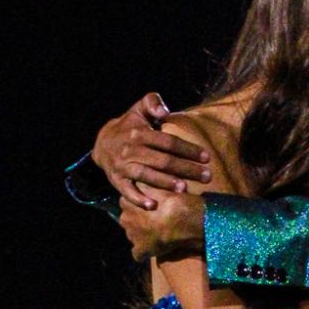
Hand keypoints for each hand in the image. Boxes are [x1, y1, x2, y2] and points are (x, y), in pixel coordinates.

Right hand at [92, 92, 211, 208]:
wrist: (101, 143)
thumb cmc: (129, 125)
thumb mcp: (138, 108)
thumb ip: (152, 102)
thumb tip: (165, 112)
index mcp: (139, 133)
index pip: (168, 142)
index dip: (188, 149)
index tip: (206, 157)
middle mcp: (131, 150)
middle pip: (162, 161)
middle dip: (186, 169)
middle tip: (206, 176)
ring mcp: (123, 166)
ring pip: (147, 175)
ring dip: (165, 183)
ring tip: (184, 188)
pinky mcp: (117, 180)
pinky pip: (127, 191)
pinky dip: (138, 200)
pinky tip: (153, 206)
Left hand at [120, 191, 205, 263]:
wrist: (182, 219)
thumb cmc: (171, 199)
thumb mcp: (157, 185)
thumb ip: (145, 185)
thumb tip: (141, 182)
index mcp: (126, 202)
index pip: (127, 202)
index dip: (139, 205)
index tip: (151, 206)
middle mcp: (125, 218)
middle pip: (128, 219)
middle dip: (138, 220)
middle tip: (155, 220)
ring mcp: (132, 236)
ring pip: (134, 235)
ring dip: (142, 235)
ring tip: (158, 233)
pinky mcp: (141, 250)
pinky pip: (139, 254)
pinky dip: (145, 252)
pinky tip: (154, 249)